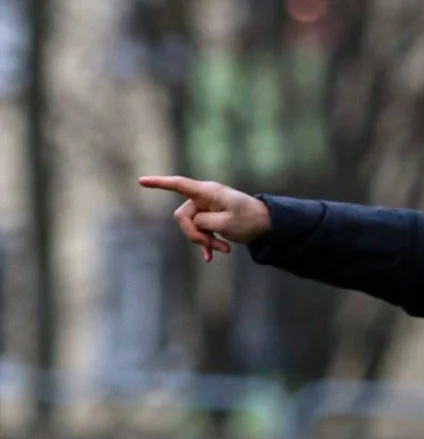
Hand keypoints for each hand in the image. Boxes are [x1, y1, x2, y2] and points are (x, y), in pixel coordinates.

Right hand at [138, 174, 271, 261]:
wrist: (266, 224)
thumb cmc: (249, 219)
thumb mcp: (227, 224)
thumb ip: (204, 222)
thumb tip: (194, 223)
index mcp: (208, 192)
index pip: (179, 185)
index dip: (159, 184)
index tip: (141, 181)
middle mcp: (204, 197)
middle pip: (183, 216)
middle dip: (194, 234)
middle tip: (213, 247)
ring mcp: (206, 208)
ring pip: (191, 227)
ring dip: (204, 241)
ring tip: (223, 250)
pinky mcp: (209, 218)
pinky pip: (199, 231)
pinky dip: (206, 243)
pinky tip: (211, 257)